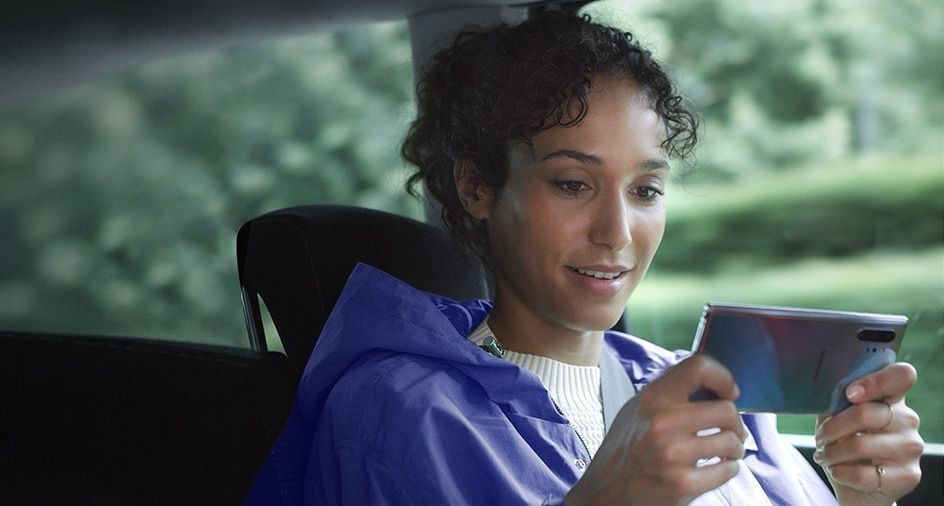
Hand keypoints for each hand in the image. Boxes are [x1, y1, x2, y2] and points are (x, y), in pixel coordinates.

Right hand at [566, 355, 746, 504]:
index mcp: (651, 399)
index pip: (698, 368)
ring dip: (734, 449)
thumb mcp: (635, 411)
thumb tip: (711, 383)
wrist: (604, 496)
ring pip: (732, 441)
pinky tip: (714, 469)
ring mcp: (673, 455)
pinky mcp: (682, 484)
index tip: (729, 392)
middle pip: (726, 409)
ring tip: (723, 453)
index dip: (723, 377)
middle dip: (735, 423)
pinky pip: (728, 470)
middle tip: (730, 431)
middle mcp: (662, 423)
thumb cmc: (623, 453)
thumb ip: (667, 394)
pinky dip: (727, 470)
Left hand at [814, 363, 922, 505]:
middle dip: (832, 427)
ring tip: (824, 455)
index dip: (875, 381)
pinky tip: (836, 471)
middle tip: (820, 438)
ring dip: (832, 452)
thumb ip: (836, 403)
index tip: (850, 393)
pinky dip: (840, 472)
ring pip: (861, 445)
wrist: (859, 488)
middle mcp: (907, 420)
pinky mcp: (909, 475)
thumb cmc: (846, 445)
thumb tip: (823, 393)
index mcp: (892, 399)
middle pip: (867, 413)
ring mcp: (911, 448)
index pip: (901, 376)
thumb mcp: (837, 419)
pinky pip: (864, 474)